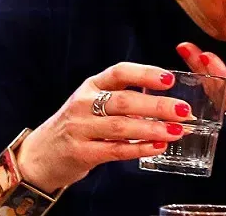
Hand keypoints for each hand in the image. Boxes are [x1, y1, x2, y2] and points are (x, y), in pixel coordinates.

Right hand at [15, 62, 191, 192]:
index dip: (145, 74)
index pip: (120, 72)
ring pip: (121, 126)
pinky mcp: (80, 152)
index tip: (169, 79)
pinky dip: (139, 149)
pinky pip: (115, 150)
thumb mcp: (95, 101)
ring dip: (153, 129)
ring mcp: (80, 128)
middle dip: (157, 105)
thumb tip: (169, 99)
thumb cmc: (79, 123)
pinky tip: (158, 147)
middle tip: (183, 110)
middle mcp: (84, 103)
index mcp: (92, 84)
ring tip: (177, 131)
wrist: (41, 154)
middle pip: (125, 101)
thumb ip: (125, 97)